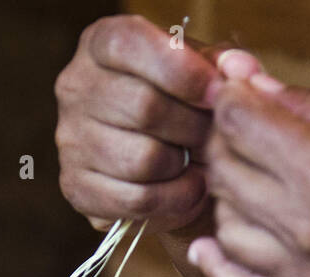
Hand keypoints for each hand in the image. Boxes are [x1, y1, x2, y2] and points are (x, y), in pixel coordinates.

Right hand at [54, 15, 264, 231]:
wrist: (163, 158)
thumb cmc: (185, 102)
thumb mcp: (204, 69)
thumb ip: (225, 63)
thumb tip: (240, 70)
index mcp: (100, 43)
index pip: (129, 46)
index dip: (182, 72)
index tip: (217, 94)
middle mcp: (75, 87)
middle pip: (143, 108)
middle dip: (192, 127)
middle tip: (213, 137)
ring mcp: (69, 140)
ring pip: (141, 160)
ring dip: (184, 167)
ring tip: (201, 163)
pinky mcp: (76, 187)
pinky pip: (135, 200)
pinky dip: (173, 200)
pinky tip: (188, 189)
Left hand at [189, 73, 309, 276]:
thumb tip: (243, 75)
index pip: (239, 123)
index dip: (230, 97)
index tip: (236, 88)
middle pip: (225, 174)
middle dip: (225, 141)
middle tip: (244, 128)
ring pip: (226, 229)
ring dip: (226, 198)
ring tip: (251, 178)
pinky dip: (221, 266)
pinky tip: (213, 245)